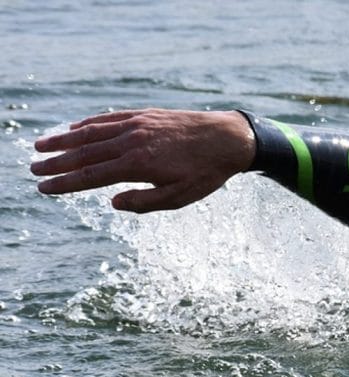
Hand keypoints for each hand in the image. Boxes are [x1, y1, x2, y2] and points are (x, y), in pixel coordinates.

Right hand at [30, 108, 255, 212]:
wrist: (229, 138)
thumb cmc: (206, 173)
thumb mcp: (180, 197)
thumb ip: (144, 202)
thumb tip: (112, 202)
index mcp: (138, 165)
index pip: (90, 176)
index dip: (64, 183)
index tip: (44, 188)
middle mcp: (132, 141)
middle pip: (84, 153)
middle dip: (56, 162)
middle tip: (33, 168)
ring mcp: (137, 124)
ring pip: (92, 132)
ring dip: (64, 140)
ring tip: (42, 146)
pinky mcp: (145, 115)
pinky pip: (109, 118)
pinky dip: (89, 124)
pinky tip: (75, 129)